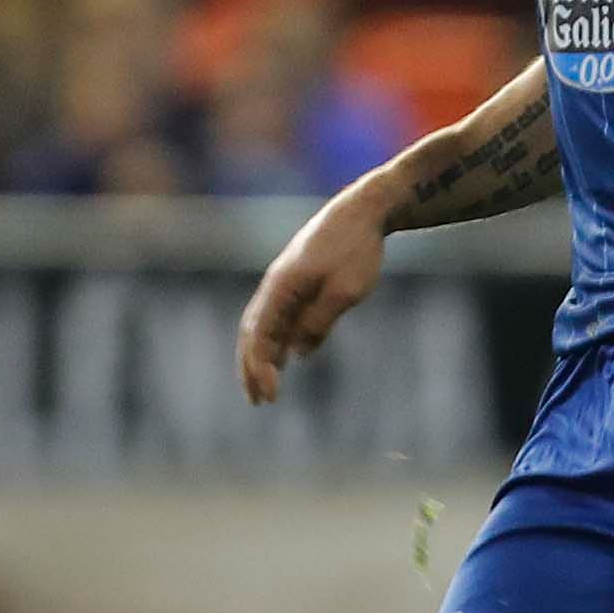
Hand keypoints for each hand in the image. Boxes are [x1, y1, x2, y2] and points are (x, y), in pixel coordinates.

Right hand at [238, 183, 392, 403]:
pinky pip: (280, 316)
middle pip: (252, 333)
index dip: (260, 368)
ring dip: (262, 357)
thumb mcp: (345, 292)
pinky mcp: (298, 282)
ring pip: (263, 326)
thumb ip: (319, 322)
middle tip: (257, 400)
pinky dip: (276, 340)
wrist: (362, 212)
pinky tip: (286, 358)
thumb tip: (298, 352)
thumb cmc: (357, 250)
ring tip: (265, 387)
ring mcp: (285, 283)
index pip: (259, 336)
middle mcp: (275, 286)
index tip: (270, 395)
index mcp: (282, 287)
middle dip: (251, 368)